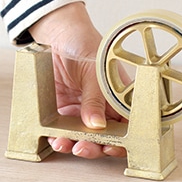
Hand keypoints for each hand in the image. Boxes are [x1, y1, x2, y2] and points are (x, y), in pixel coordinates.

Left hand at [29, 2, 126, 158]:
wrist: (56, 34)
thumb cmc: (84, 44)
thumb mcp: (94, 71)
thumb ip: (95, 99)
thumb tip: (96, 125)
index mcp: (118, 99)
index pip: (126, 127)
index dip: (122, 141)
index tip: (112, 147)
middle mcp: (102, 108)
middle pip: (104, 138)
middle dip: (95, 147)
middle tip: (85, 147)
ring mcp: (81, 111)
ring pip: (82, 138)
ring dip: (74, 145)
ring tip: (66, 144)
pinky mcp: (61, 111)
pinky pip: (60, 131)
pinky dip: (56, 138)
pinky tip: (54, 139)